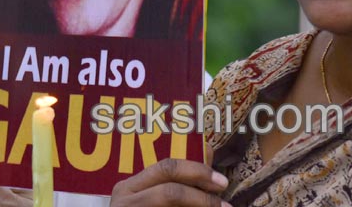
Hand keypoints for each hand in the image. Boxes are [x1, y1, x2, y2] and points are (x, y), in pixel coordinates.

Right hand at [110, 158, 230, 206]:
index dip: (197, 171)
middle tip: (225, 205)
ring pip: (171, 204)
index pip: (166, 168)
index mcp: (128, 187)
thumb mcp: (151, 196)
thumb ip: (175, 178)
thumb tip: (207, 151)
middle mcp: (126, 202)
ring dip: (201, 206)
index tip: (222, 181)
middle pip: (170, 192)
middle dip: (203, 197)